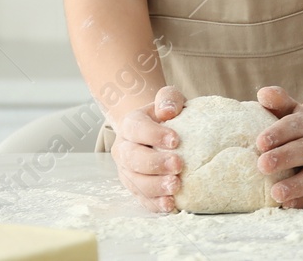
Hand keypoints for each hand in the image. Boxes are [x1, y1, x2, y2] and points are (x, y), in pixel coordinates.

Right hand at [112, 85, 185, 212]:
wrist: (157, 130)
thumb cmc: (166, 114)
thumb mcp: (168, 99)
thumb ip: (168, 98)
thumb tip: (167, 110)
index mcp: (130, 124)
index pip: (137, 129)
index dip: (154, 135)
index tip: (176, 140)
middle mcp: (124, 148)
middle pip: (132, 158)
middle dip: (155, 164)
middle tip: (178, 165)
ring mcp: (127, 170)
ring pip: (135, 181)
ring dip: (155, 186)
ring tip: (176, 186)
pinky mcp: (135, 188)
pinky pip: (141, 199)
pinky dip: (154, 204)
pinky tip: (170, 205)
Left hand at [255, 85, 302, 208]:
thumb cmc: (293, 128)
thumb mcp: (288, 110)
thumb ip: (278, 100)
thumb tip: (263, 94)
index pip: (295, 126)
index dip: (278, 134)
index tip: (260, 142)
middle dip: (284, 158)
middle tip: (262, 165)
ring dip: (296, 185)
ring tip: (276, 193)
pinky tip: (287, 205)